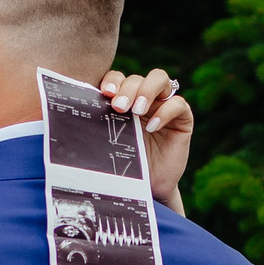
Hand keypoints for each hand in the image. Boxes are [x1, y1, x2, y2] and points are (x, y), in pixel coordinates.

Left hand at [101, 68, 193, 212]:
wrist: (146, 187)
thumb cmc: (125, 163)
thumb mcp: (110, 139)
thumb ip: (101, 120)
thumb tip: (80, 106)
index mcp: (124, 98)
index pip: (119, 78)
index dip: (113, 80)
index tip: (105, 93)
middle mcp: (144, 98)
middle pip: (138, 77)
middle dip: (127, 89)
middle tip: (119, 107)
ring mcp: (163, 105)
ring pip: (160, 79)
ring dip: (146, 91)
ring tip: (137, 111)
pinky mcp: (182, 118)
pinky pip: (178, 103)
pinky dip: (165, 112)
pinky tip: (153, 127)